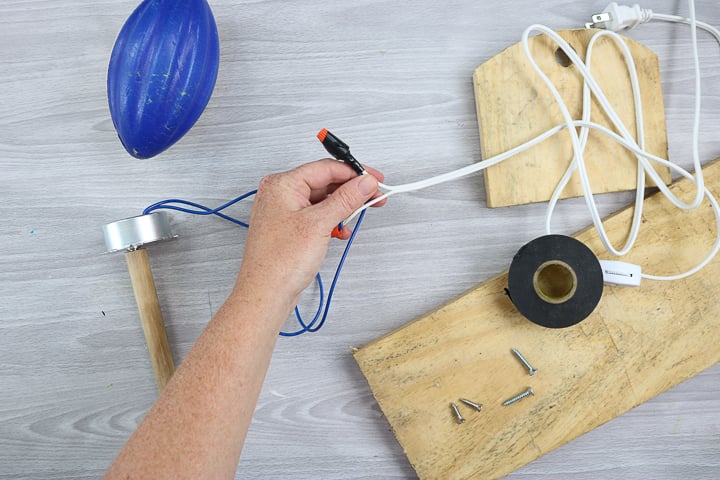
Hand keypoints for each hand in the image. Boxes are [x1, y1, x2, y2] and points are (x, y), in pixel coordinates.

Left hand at [235, 159, 384, 310]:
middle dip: (351, 191)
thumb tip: (364, 183)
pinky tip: (341, 231)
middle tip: (373, 197)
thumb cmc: (279, 263)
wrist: (266, 294)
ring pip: (322, 200)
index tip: (374, 180)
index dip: (354, 173)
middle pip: (325, 182)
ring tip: (359, 215)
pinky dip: (332, 221)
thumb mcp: (319, 224)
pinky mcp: (289, 228)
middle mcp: (280, 194)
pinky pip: (316, 216)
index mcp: (282, 184)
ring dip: (343, 208)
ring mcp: (284, 212)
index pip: (326, 168)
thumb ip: (346, 199)